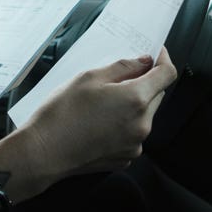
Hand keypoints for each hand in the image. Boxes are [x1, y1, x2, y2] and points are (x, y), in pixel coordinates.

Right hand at [20, 47, 177, 182]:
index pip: (167, 75)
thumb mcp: (89, 78)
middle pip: (157, 95)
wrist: (44, 153)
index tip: (155, 54)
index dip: (163, 60)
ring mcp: (135, 144)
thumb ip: (123, 67)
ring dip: (133, 104)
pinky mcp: (126, 157)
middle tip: (117, 78)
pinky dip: (124, 124)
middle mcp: (142, 124)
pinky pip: (133, 133)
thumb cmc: (61, 114)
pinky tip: (100, 122)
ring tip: (102, 104)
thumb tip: (144, 62)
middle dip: (144, 83)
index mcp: (136, 99)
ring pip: (145, 115)